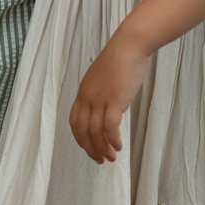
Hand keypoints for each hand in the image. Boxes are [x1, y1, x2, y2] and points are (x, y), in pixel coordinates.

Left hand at [69, 35, 149, 163]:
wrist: (129, 45)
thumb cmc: (121, 60)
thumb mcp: (105, 79)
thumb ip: (102, 94)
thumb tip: (109, 110)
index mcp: (83, 92)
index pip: (75, 121)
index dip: (80, 138)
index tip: (90, 148)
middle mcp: (87, 97)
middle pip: (82, 130)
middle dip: (90, 148)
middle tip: (100, 160)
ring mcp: (99, 99)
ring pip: (95, 132)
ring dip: (103, 148)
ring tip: (111, 157)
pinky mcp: (114, 100)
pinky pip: (110, 127)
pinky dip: (113, 140)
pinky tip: (119, 146)